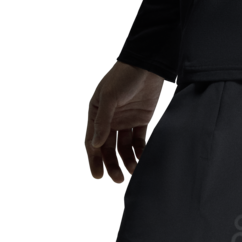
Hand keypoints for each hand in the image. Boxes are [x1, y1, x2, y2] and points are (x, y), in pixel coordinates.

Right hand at [85, 61, 165, 182]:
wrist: (148, 62)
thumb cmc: (123, 76)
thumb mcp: (109, 96)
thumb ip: (103, 121)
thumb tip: (95, 145)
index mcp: (97, 113)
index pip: (93, 142)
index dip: (94, 160)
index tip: (97, 176)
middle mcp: (110, 119)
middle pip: (109, 148)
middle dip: (112, 164)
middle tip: (118, 179)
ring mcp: (126, 119)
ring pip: (124, 146)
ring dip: (127, 160)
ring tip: (133, 171)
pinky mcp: (142, 118)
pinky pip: (139, 139)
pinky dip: (140, 150)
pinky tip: (143, 160)